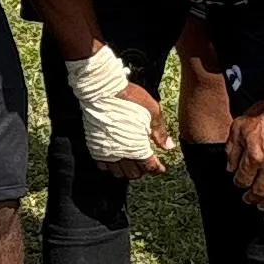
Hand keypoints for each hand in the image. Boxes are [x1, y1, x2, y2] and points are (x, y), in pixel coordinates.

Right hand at [59, 43, 165, 170]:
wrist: (102, 90)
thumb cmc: (129, 98)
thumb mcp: (152, 111)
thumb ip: (160, 131)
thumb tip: (168, 146)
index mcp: (138, 147)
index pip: (150, 167)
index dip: (157, 169)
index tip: (161, 168)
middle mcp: (122, 153)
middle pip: (134, 174)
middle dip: (143, 171)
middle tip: (147, 163)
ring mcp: (106, 151)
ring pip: (118, 173)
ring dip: (127, 170)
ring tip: (132, 162)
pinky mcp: (95, 146)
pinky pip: (102, 165)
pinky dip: (111, 166)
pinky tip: (117, 157)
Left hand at [226, 102, 263, 208]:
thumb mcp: (239, 126)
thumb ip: (232, 148)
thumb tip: (229, 168)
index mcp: (254, 157)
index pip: (242, 180)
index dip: (238, 184)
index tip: (239, 184)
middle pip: (259, 191)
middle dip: (251, 198)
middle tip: (249, 200)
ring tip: (263, 206)